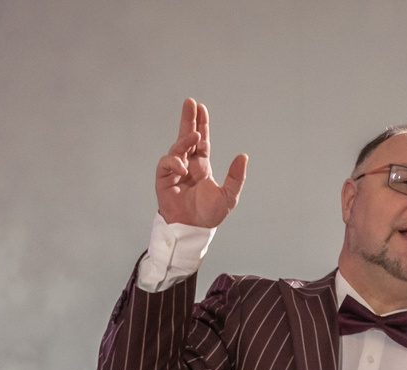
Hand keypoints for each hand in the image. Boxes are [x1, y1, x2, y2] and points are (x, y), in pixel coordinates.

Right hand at [156, 98, 247, 228]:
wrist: (193, 229)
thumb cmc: (209, 215)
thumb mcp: (228, 196)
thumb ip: (236, 177)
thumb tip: (243, 156)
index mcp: (202, 167)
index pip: (201, 141)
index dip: (201, 125)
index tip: (201, 108)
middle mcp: (188, 165)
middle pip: (187, 137)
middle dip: (188, 119)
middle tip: (190, 102)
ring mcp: (174, 171)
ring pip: (177, 148)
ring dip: (185, 140)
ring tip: (194, 136)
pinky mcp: (164, 180)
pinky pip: (166, 164)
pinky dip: (173, 162)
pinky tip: (182, 168)